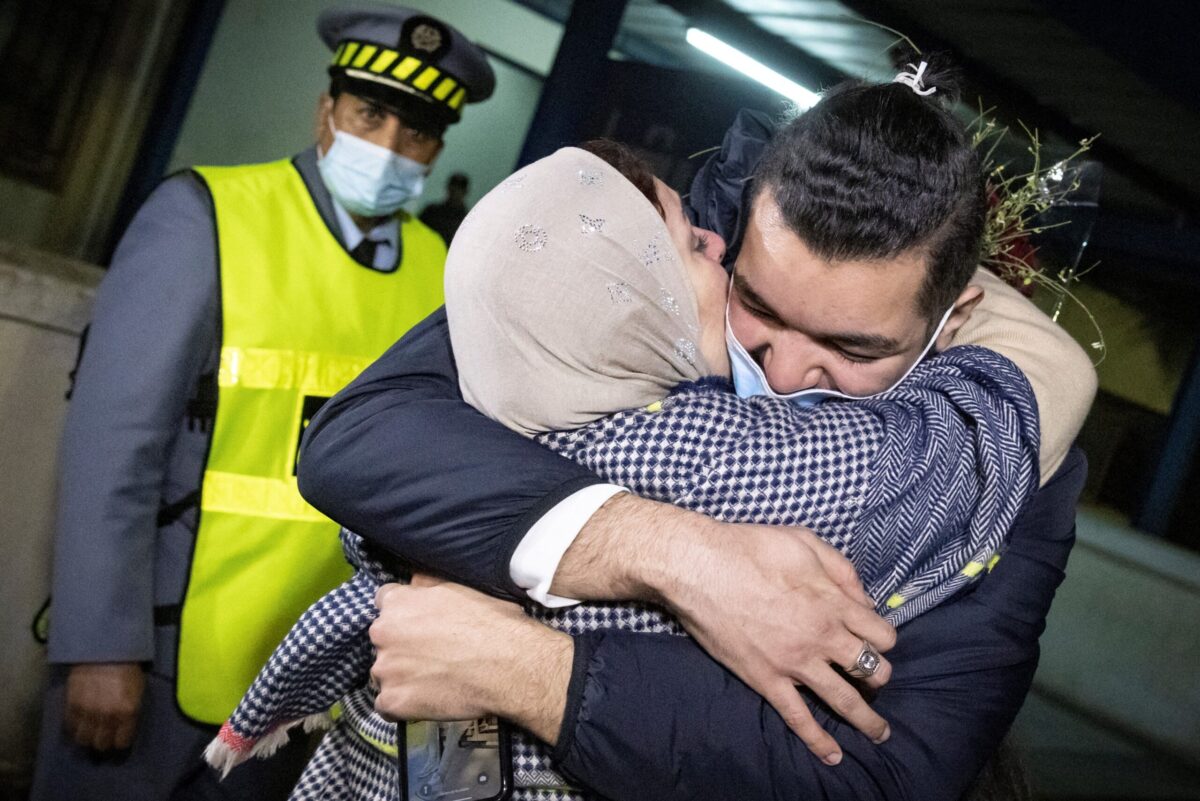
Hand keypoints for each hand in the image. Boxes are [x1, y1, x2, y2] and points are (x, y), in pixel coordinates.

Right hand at [64, 662, 144, 750]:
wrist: (104, 650)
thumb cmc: (127, 669)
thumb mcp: (138, 690)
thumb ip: (132, 711)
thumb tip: (125, 728)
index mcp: (127, 711)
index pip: (122, 742)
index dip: (121, 741)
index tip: (119, 738)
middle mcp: (107, 715)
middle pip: (101, 744)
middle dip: (104, 741)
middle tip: (104, 735)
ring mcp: (88, 712)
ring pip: (83, 739)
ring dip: (87, 736)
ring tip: (90, 730)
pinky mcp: (71, 706)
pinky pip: (70, 727)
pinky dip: (74, 727)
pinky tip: (80, 721)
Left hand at [369, 576, 572, 741]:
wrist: (509, 665)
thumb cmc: (492, 622)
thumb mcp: (461, 588)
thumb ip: (428, 585)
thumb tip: (414, 581)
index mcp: (397, 602)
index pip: (385, 602)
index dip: (404, 614)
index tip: (420, 625)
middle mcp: (382, 632)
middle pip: (382, 640)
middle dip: (401, 646)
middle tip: (432, 655)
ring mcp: (384, 669)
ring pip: (383, 673)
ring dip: (401, 676)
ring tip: (433, 681)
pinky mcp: (392, 700)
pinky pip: (386, 705)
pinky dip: (403, 705)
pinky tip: (426, 701)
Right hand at [660, 520, 896, 765]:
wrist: (700, 568)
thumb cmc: (751, 548)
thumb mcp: (804, 542)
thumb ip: (841, 569)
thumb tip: (864, 600)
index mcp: (834, 603)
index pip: (881, 633)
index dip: (883, 638)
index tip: (875, 638)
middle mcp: (822, 638)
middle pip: (871, 668)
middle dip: (879, 675)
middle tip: (874, 678)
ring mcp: (795, 663)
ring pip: (844, 700)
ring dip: (868, 720)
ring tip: (880, 733)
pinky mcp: (767, 680)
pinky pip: (798, 717)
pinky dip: (818, 740)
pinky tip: (833, 755)